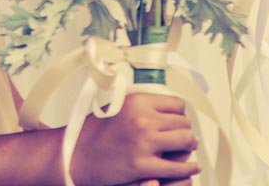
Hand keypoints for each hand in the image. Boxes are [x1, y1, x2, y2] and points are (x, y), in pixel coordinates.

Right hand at [70, 92, 198, 185]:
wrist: (77, 155)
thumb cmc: (95, 133)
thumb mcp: (119, 106)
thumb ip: (143, 107)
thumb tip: (167, 111)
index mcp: (138, 101)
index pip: (177, 104)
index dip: (180, 114)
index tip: (178, 120)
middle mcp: (143, 119)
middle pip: (183, 122)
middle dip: (185, 131)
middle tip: (184, 137)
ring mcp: (144, 142)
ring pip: (185, 141)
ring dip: (188, 146)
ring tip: (187, 149)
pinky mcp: (143, 165)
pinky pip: (177, 167)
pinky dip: (187, 167)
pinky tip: (190, 167)